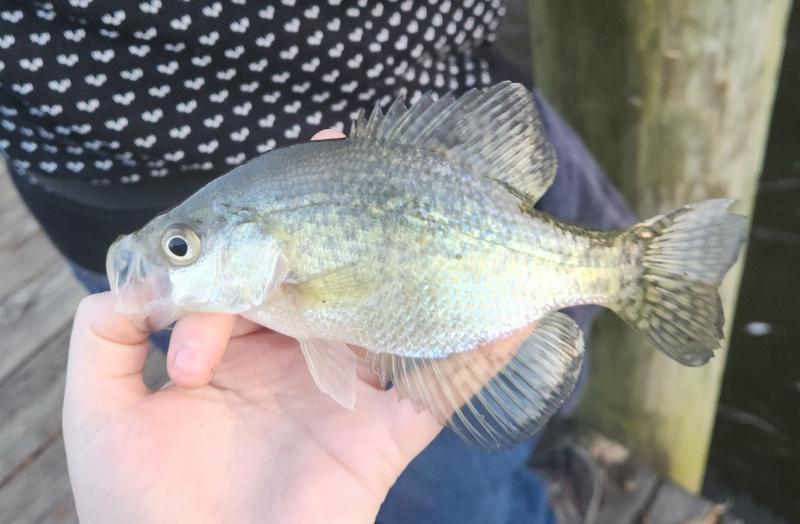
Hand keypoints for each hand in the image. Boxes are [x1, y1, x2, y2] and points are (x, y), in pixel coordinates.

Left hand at [64, 128, 439, 523]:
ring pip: (394, 322)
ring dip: (431, 275)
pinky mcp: (383, 437)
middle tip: (387, 167)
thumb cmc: (142, 503)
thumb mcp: (101, 411)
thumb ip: (104, 333)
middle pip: (335, 280)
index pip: (266, 265)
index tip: (319, 151)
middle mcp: (297, 361)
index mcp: (239, 348)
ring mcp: (346, 397)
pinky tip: (514, 309)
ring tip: (460, 215)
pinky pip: (440, 391)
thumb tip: (142, 276)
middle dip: (360, 225)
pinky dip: (478, 354)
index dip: (286, 213)